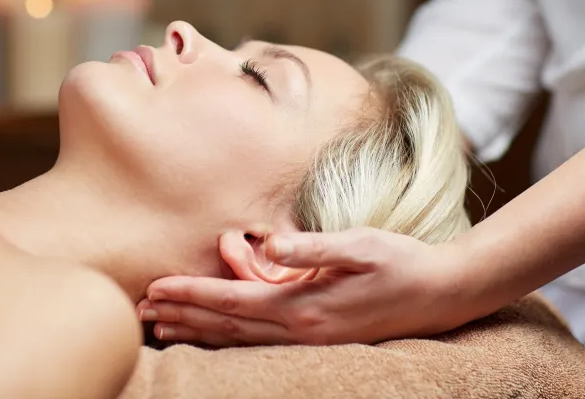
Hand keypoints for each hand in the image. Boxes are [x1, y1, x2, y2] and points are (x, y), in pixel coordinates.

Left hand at [137, 227, 473, 345]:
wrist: (442, 294)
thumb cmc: (401, 262)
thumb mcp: (359, 245)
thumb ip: (311, 247)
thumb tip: (268, 244)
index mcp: (304, 306)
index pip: (231, 302)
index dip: (190, 295)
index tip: (155, 289)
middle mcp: (301, 329)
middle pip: (226, 326)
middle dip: (182, 317)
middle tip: (141, 312)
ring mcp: (309, 339)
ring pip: (239, 339)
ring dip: (199, 332)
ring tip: (164, 328)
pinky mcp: (318, 337)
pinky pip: (260, 340)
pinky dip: (228, 336)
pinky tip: (214, 333)